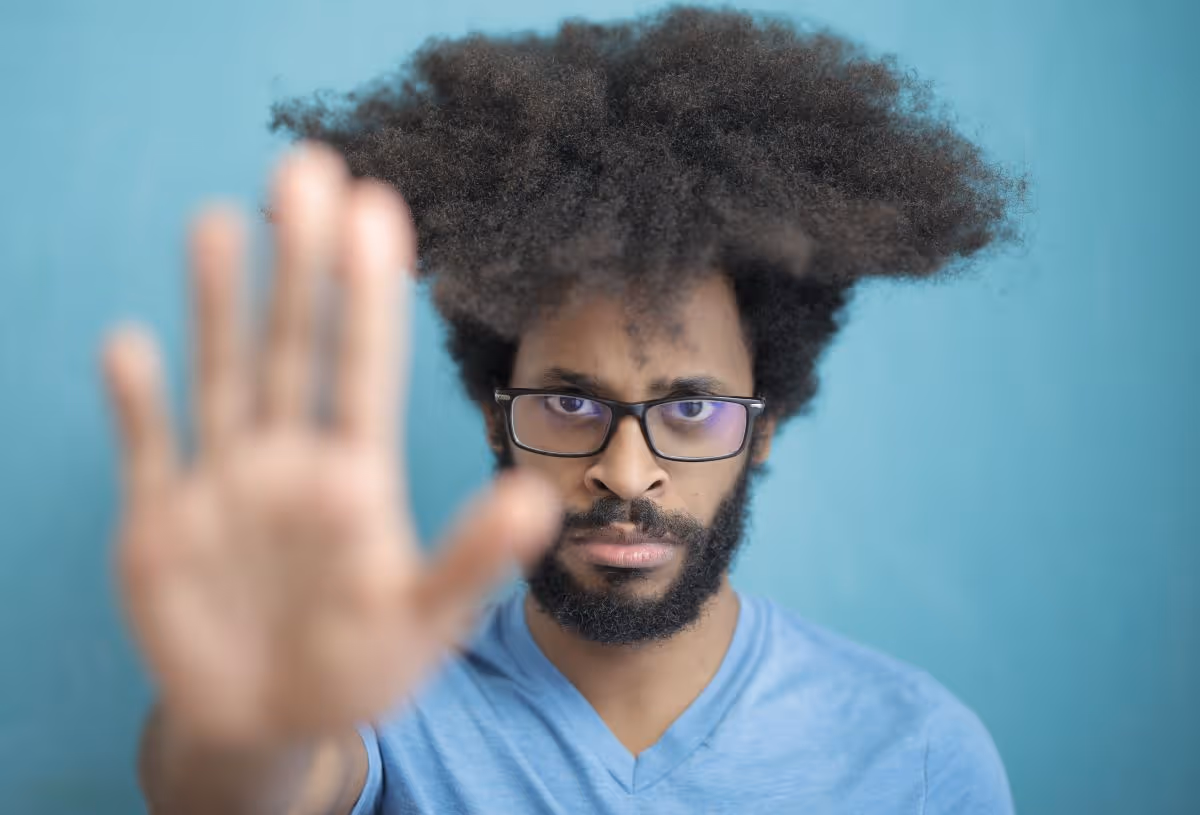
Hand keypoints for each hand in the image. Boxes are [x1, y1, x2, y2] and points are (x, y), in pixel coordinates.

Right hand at [100, 143, 560, 747]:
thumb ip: (472, 561)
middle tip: (307, 166)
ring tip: (221, 219)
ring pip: (222, 377)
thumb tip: (537, 501)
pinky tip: (129, 344)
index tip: (378, 209)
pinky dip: (136, 403)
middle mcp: (291, 461)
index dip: (368, 294)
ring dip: (217, 305)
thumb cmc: (360, 665)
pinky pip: (146, 450)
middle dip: (298, 265)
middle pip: (293, 347)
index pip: (363, 368)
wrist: (269, 720)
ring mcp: (224, 484)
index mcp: (357, 476)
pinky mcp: (160, 521)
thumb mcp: (425, 620)